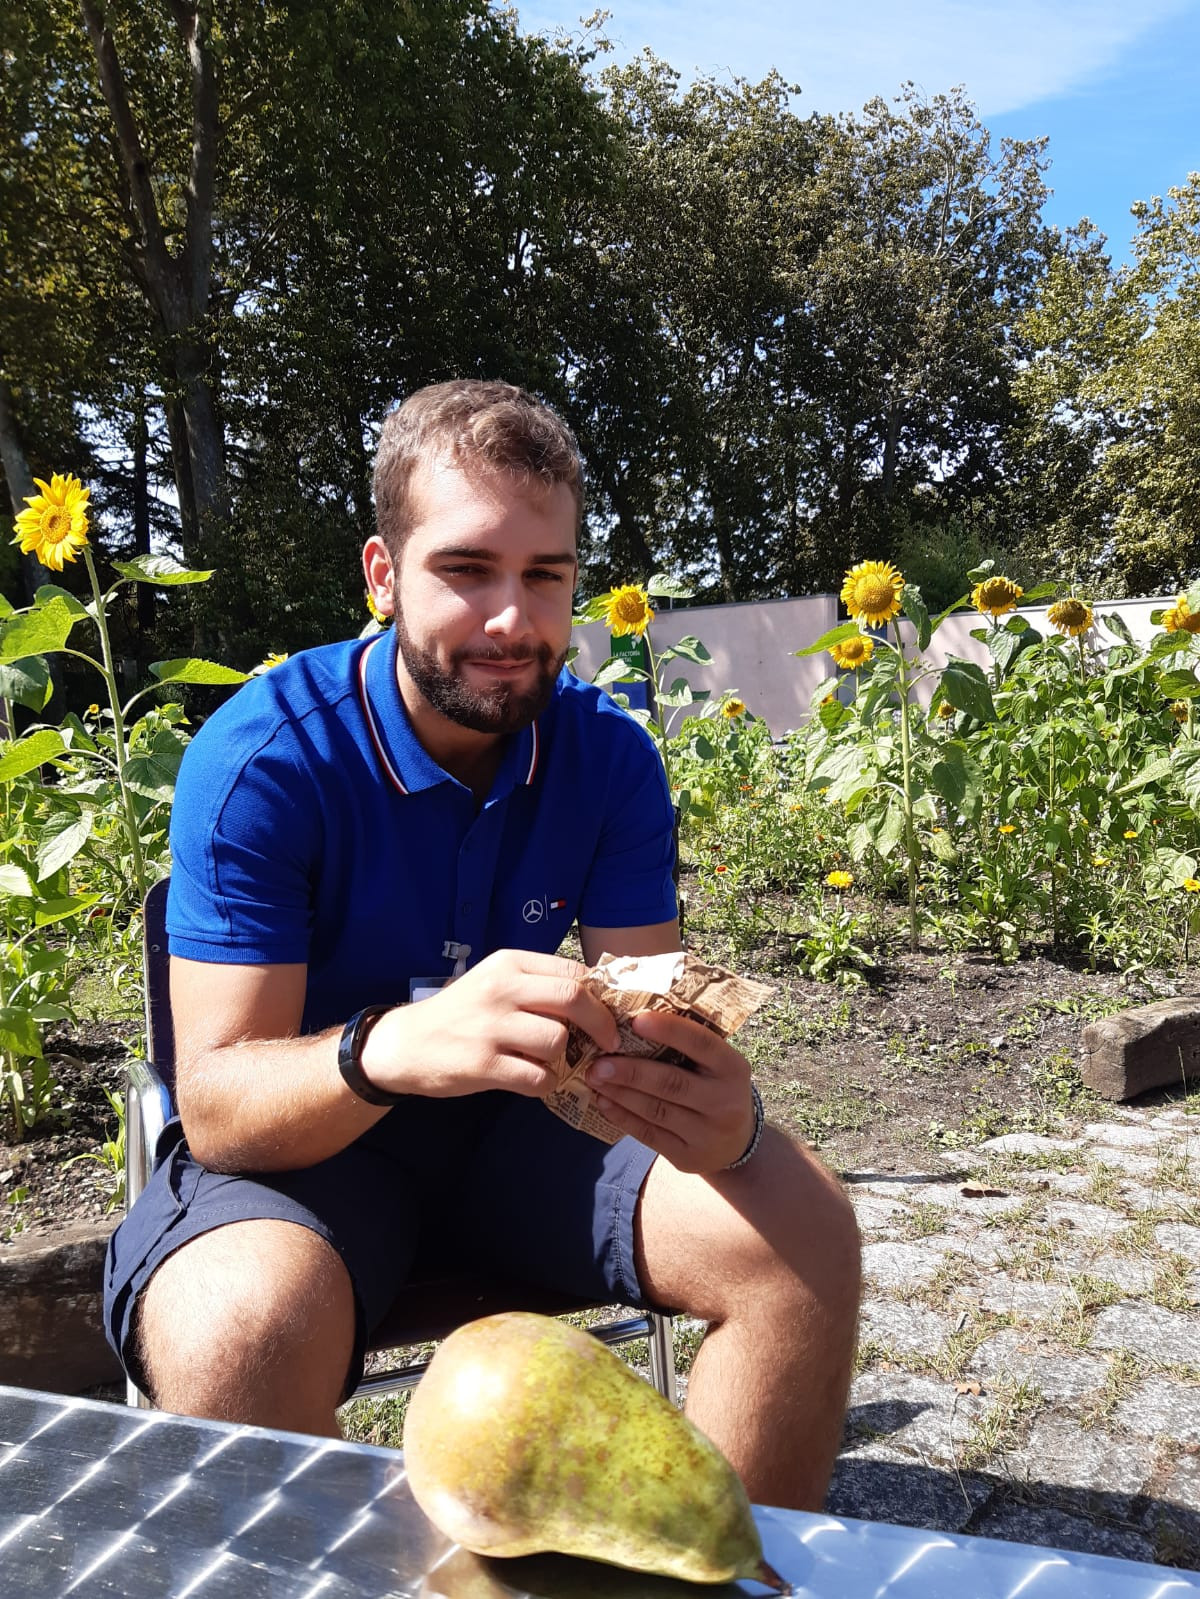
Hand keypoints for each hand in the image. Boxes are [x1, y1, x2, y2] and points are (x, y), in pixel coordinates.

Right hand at [360, 949, 620, 1098]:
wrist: (405, 1044)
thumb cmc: (459, 1013)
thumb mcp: (494, 982)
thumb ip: (537, 984)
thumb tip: (596, 997)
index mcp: (508, 963)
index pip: (572, 972)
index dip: (599, 996)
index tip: (607, 1015)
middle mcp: (500, 989)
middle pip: (572, 999)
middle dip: (600, 1024)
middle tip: (607, 1042)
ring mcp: (491, 1027)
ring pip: (558, 1041)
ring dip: (563, 1057)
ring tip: (547, 1060)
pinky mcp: (483, 1065)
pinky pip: (538, 1078)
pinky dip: (544, 1083)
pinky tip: (530, 1078)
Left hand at [584, 1009, 756, 1174]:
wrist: (736, 1145)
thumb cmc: (715, 1088)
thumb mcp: (717, 1066)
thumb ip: (688, 1047)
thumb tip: (633, 1019)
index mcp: (733, 1068)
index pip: (702, 1043)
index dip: (669, 1030)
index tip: (635, 1020)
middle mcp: (724, 1101)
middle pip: (672, 1082)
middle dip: (631, 1071)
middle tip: (598, 1061)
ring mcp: (707, 1132)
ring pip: (656, 1110)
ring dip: (620, 1093)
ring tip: (594, 1078)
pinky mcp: (687, 1156)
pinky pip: (649, 1134)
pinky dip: (622, 1117)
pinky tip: (603, 1102)